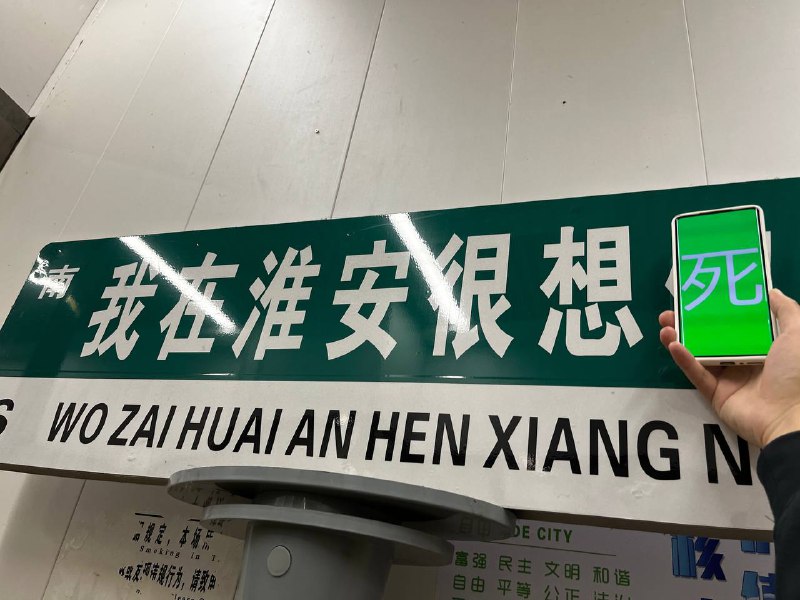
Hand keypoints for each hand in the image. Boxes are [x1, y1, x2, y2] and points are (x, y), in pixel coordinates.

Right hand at [659, 288, 799, 447]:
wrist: (789, 416)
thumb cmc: (796, 373)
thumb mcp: (797, 335)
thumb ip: (786, 311)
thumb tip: (772, 291)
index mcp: (764, 346)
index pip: (736, 324)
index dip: (718, 310)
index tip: (702, 296)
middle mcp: (744, 360)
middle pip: (712, 337)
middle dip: (691, 323)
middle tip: (674, 309)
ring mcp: (729, 378)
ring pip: (699, 354)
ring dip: (680, 338)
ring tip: (665, 324)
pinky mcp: (716, 394)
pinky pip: (697, 374)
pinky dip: (684, 360)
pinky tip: (673, 344)